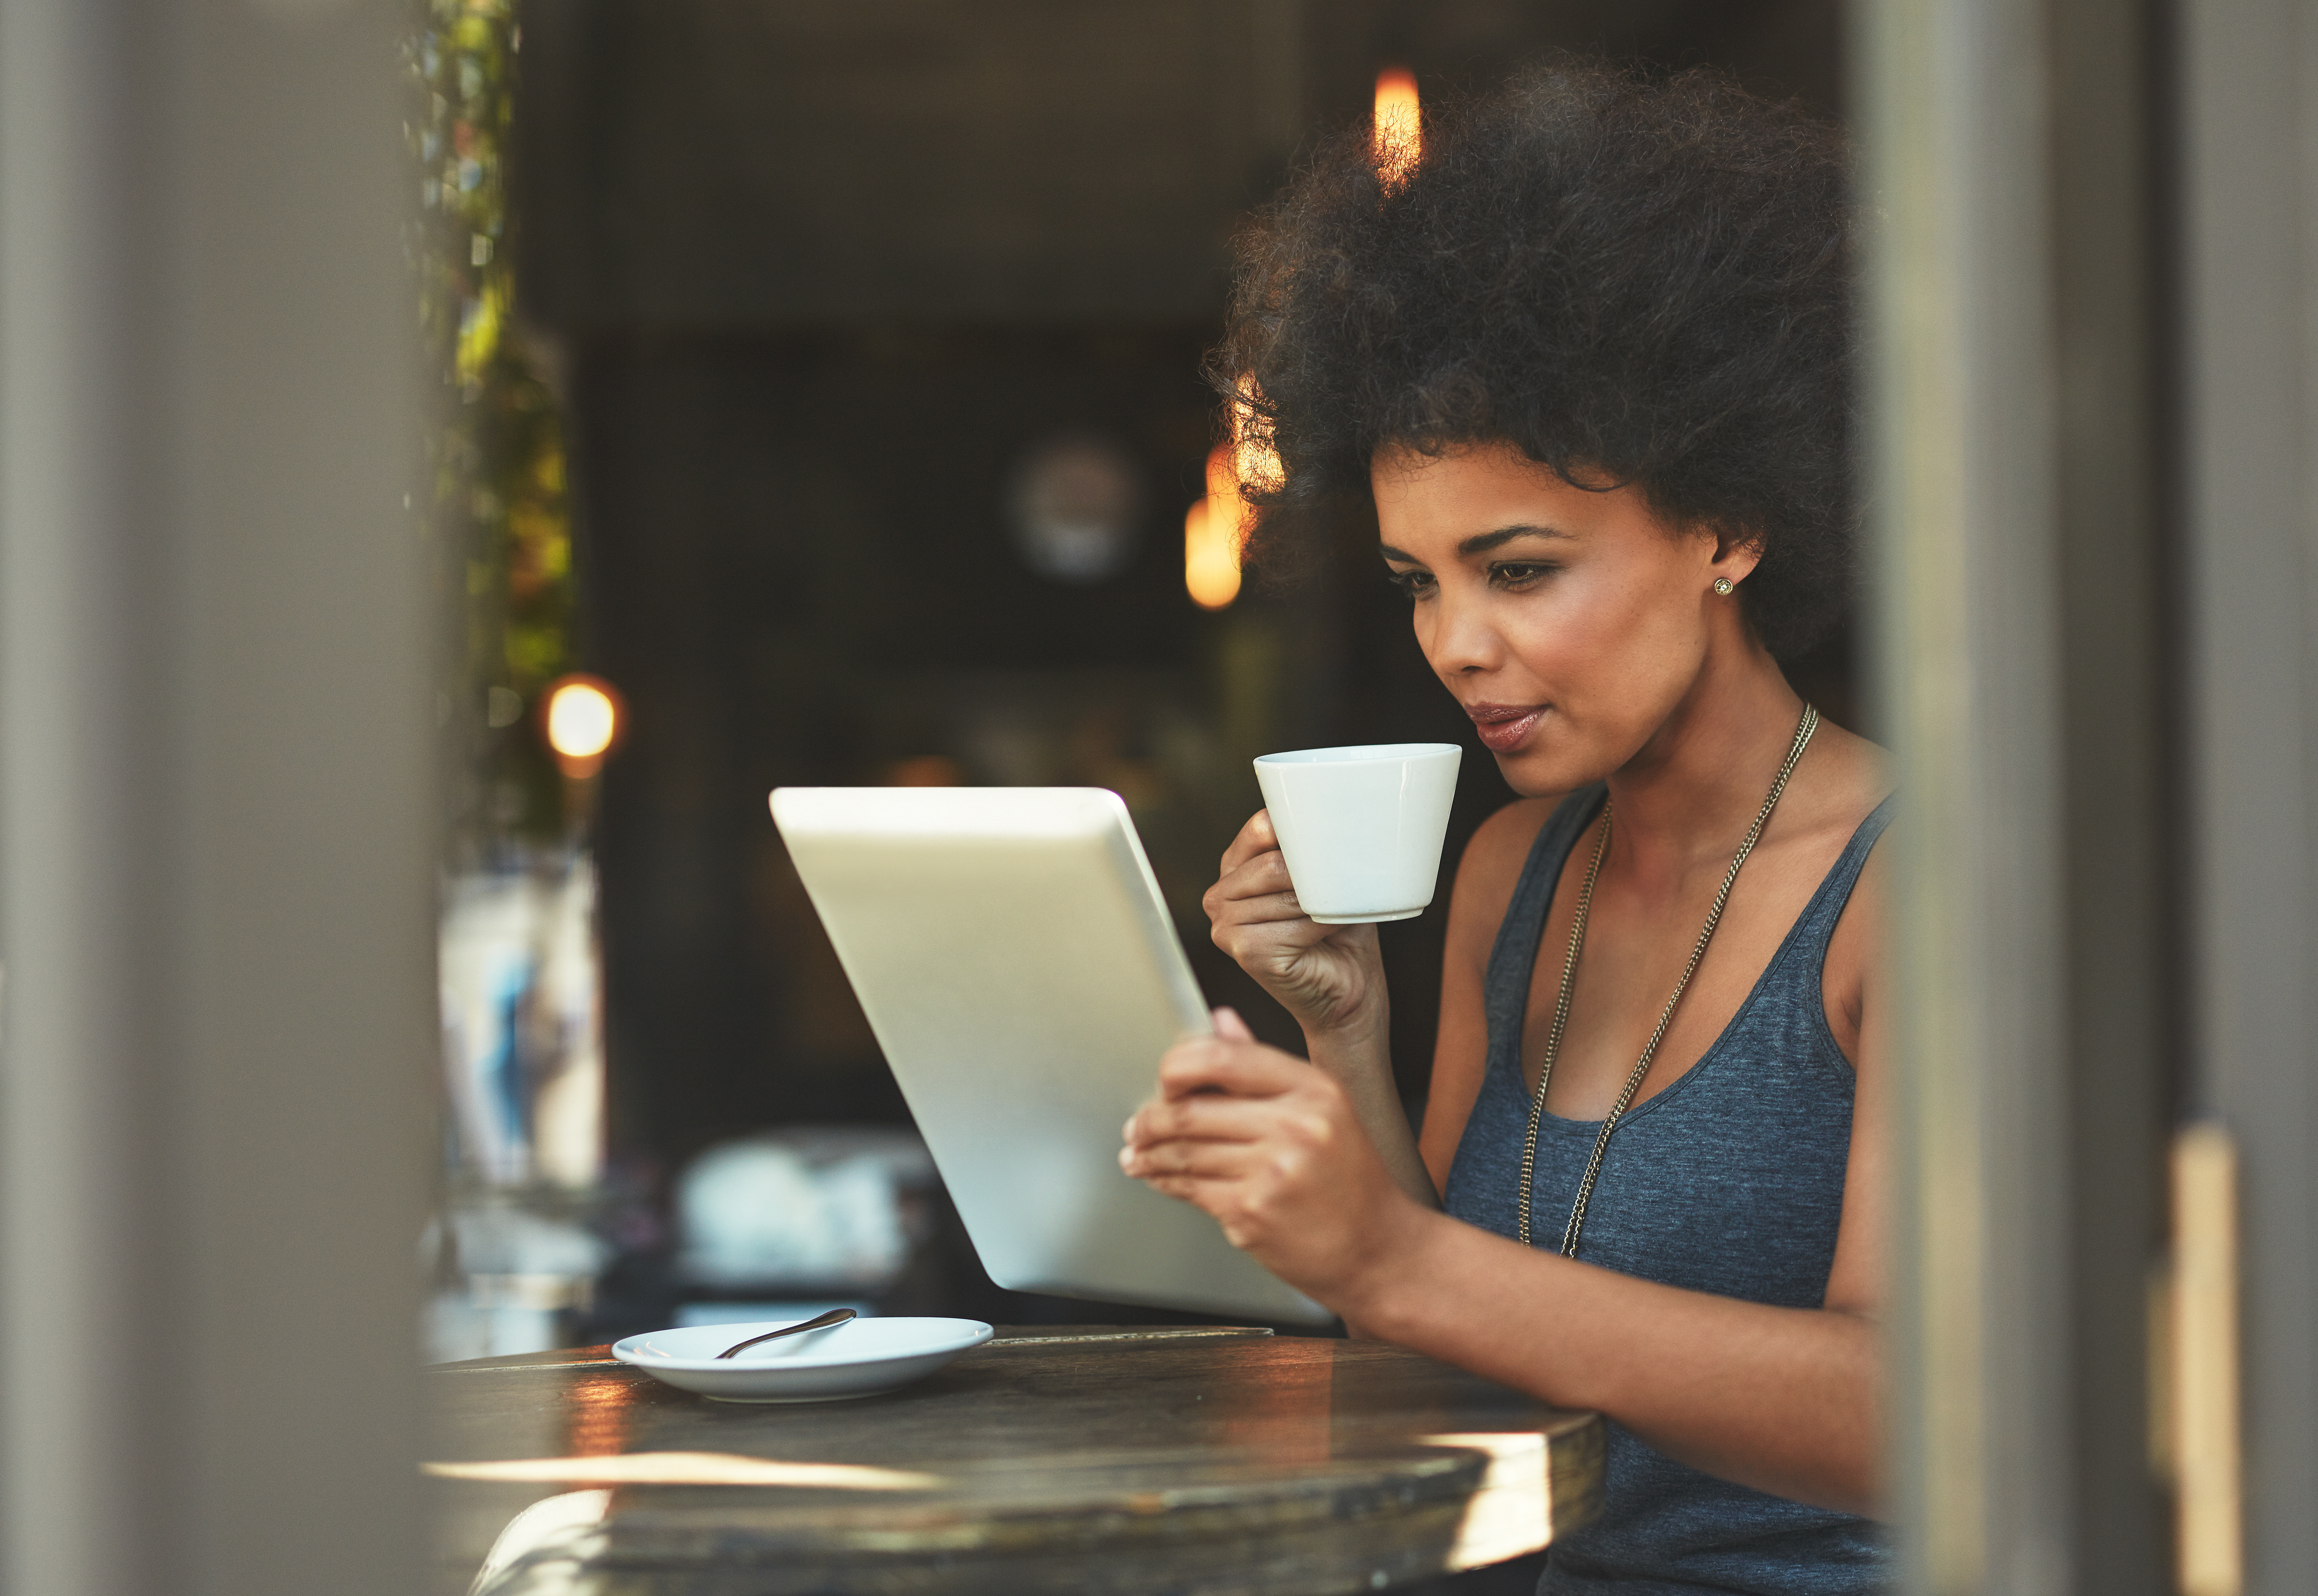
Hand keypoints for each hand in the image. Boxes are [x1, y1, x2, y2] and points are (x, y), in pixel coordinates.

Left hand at [1118, 1008, 1424, 1307]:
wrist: (1377, 1249)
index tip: (1165, 1081)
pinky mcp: (1252, 1214)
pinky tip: (1160, 1178)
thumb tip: (1221, 1020)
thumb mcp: (1322, 1108)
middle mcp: (1296, 1126)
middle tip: (1138, 1125)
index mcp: (1313, 1089)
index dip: (1178, 1067)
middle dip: (1151, 1119)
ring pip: (1184, 1152)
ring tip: (1138, 1153)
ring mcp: (1273, 1172)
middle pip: (1192, 1109)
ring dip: (1150, 1153)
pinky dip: (1166, 1182)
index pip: (1224, 1057)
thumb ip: (1263, 1064)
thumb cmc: (1349, 1180)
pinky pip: (1191, 1189)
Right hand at [1204, 810, 1386, 1037]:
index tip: (1331, 834)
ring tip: (1333, 913)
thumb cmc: (1338, 933)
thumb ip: (1312, 850)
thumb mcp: (1324, 879)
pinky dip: (1323, 925)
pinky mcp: (1245, 951)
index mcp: (1233, 870)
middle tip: (1341, 886)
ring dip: (1323, 903)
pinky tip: (1328, 934)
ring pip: (1287, 891)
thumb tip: (1330, 817)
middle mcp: (1219, 896)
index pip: (1260, 827)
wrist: (1348, 989)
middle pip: (1273, 862)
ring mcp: (1226, 926)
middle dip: (1316, 873)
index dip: (1299, 831)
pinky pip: (1296, 922)